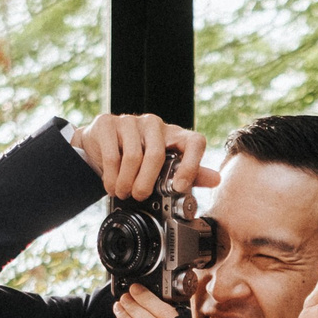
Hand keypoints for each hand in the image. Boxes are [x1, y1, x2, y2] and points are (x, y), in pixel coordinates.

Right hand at [69, 113, 218, 201]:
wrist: (101, 146)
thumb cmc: (139, 159)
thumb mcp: (166, 168)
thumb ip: (190, 174)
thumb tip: (216, 179)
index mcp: (175, 134)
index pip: (195, 142)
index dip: (191, 165)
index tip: (179, 187)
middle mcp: (155, 124)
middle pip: (157, 154)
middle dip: (146, 183)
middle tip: (139, 196)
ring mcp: (131, 121)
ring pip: (133, 156)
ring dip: (126, 182)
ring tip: (123, 192)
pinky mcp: (108, 123)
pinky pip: (112, 155)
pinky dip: (112, 177)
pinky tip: (112, 185)